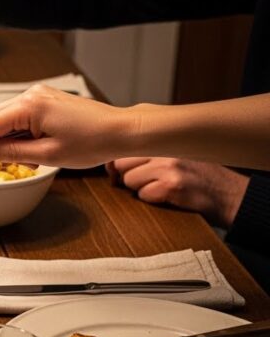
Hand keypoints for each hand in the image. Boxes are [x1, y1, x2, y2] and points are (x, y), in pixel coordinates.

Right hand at [0, 84, 133, 170]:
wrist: (121, 131)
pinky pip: (18, 117)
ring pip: (3, 120)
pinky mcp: (44, 101)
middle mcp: (30, 95)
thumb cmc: (92, 142)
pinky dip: (15, 135)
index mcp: (30, 106)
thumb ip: (11, 153)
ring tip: (21, 162)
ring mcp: (37, 96)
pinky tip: (29, 150)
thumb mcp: (47, 155)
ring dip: (2, 142)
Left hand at [106, 158, 248, 226]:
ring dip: (140, 189)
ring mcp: (169, 165)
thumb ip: (145, 152)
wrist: (230, 194)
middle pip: (120, 164)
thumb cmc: (197, 175)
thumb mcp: (174, 154)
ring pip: (129, 180)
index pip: (122, 144)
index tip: (124, 169)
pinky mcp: (172, 185)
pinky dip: (152, 200)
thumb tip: (108, 163)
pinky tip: (170, 196)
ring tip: (162, 187)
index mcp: (164, 136)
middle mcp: (166, 147)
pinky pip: (142, 195)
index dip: (120, 162)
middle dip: (129, 176)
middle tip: (150, 181)